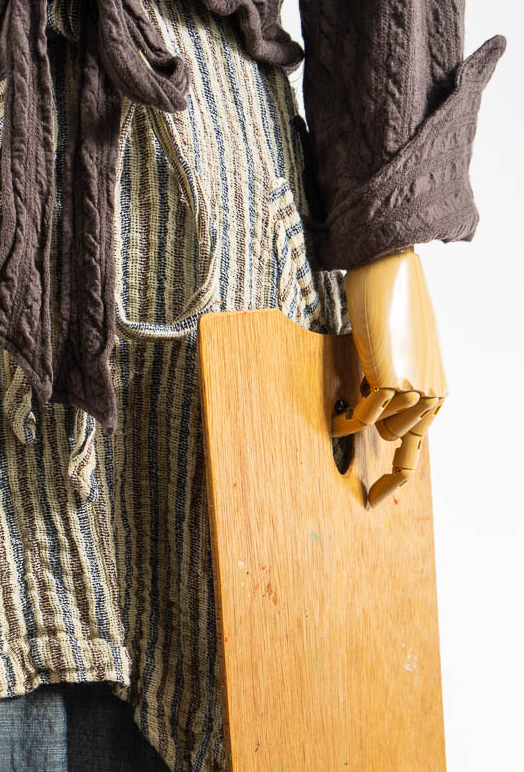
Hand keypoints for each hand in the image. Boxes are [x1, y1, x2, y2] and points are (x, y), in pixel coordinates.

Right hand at [331, 249, 446, 506]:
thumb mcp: (398, 355)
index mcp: (436, 389)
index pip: (417, 448)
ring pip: (380, 429)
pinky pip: (363, 420)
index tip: (373, 501)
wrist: (389, 270)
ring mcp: (415, 389)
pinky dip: (346, 422)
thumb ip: (392, 389)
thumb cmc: (391, 307)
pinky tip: (335, 415)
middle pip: (394, 438)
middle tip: (364, 385)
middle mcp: (433, 393)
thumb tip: (368, 424)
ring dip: (362, 414)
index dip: (395, 478)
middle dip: (374, 421)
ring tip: (361, 374)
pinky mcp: (393, 381)